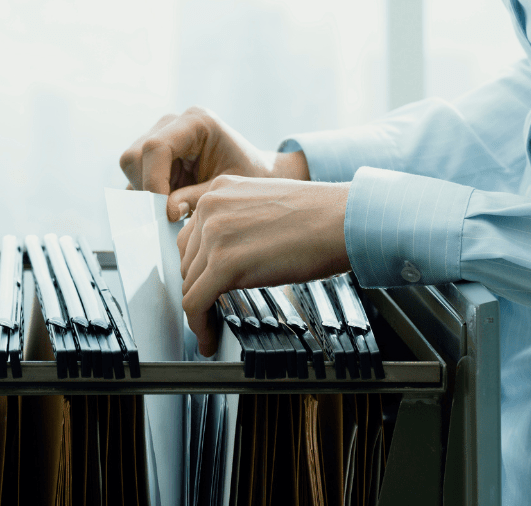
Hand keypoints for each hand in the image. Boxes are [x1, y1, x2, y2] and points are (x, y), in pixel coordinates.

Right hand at [119, 107, 309, 220]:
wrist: (255, 171)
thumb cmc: (249, 176)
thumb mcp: (228, 190)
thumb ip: (196, 199)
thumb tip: (167, 212)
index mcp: (196, 122)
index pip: (156, 147)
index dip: (154, 182)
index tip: (165, 212)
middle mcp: (173, 123)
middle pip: (135, 155)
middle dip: (147, 189)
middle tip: (171, 214)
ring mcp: (160, 135)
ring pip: (130, 166)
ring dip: (146, 193)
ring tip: (177, 207)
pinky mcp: (153, 153)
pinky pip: (136, 175)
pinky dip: (147, 194)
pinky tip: (171, 202)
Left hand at [177, 174, 349, 355]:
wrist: (343, 220)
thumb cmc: (320, 217)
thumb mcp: (266, 206)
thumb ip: (240, 223)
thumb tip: (232, 255)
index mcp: (220, 190)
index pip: (192, 235)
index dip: (197, 267)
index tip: (203, 285)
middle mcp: (211, 207)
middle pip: (187, 260)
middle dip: (198, 287)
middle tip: (211, 308)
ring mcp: (214, 234)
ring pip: (189, 284)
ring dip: (199, 310)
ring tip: (211, 327)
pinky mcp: (224, 263)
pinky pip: (196, 303)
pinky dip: (199, 326)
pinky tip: (209, 340)